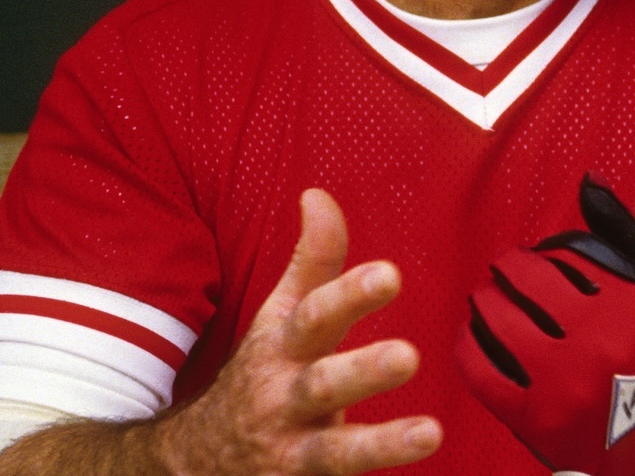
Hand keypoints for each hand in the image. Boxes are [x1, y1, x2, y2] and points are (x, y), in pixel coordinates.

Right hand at [154, 189, 440, 473]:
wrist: (195, 458)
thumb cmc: (263, 369)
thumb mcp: (280, 315)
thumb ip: (312, 260)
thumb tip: (318, 194)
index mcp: (284, 347)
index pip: (316, 315)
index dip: (350, 294)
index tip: (390, 274)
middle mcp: (286, 397)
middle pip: (324, 383)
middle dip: (363, 370)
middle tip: (408, 355)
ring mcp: (293, 451)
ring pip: (334, 452)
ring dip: (381, 444)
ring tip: (430, 433)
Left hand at [455, 174, 634, 475]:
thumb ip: (620, 236)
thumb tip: (589, 179)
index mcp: (632, 308)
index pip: (567, 259)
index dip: (541, 255)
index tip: (531, 260)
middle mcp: (601, 341)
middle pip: (529, 283)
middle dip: (506, 271)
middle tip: (500, 272)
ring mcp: (565, 382)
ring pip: (501, 321)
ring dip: (484, 302)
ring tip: (484, 298)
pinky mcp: (535, 416)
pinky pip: (482, 369)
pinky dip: (468, 346)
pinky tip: (470, 335)